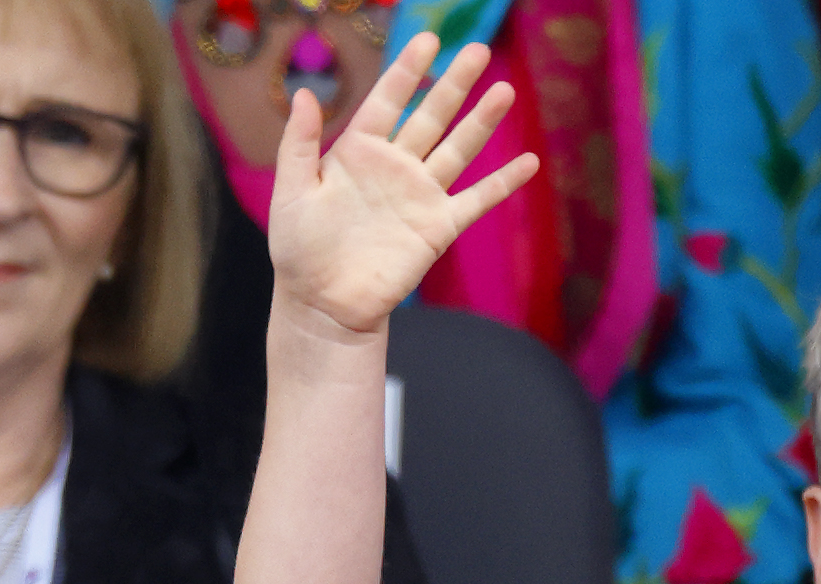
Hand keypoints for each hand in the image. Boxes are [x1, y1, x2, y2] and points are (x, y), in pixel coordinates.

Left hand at [266, 33, 537, 338]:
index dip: (406, 72)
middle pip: (431, 116)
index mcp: (358, 151)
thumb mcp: (291, 193)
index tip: (427, 40)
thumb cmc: (300, 250)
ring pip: (457, 149)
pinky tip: (528, 163)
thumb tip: (305, 93)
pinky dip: (502, 184)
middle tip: (476, 50)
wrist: (323, 305)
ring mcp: (420, 195)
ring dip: (482, 122)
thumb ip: (299, 144)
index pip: (387, 101)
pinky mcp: (438, 227)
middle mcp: (395, 166)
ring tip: (504, 90)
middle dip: (454, 84)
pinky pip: (476, 200)